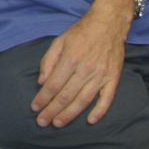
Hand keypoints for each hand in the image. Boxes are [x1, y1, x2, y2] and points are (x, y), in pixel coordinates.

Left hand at [31, 0, 131, 127]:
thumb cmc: (81, 32)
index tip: (34, 107)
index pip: (53, 85)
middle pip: (66, 96)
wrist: (108, 24)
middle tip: (42, 122)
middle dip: (52, 110)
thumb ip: (48, 61)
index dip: (43, 98)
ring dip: (70, 114)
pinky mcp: (113, 79)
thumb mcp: (59, 41)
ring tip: (58, 123)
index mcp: (70, 59)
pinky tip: (90, 121)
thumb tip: (41, 82)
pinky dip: (99, 111)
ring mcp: (101, 75)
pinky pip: (107, 99)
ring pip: (83, 100)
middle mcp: (86, 69)